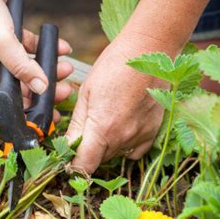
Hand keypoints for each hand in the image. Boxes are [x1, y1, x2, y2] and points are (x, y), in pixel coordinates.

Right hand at [0, 0, 73, 119]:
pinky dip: (48, 48)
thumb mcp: (3, 44)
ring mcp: (7, 52)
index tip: (52, 117)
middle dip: (48, 89)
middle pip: (28, 85)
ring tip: (68, 67)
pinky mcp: (14, 36)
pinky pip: (34, 47)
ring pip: (34, 67)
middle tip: (67, 91)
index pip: (16, 101)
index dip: (33, 110)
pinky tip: (62, 47)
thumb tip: (40, 88)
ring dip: (51, 68)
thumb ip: (22, 67)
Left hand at [66, 35, 166, 172]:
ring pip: (115, 155)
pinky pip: (134, 151)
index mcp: (102, 128)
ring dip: (105, 146)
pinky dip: (125, 145)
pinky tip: (121, 126)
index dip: (73, 166)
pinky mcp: (152, 132)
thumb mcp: (86, 93)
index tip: (69, 158)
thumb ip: (77, 125)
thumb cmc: (113, 67)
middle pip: (98, 160)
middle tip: (86, 128)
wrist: (148, 52)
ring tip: (105, 120)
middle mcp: (122, 138)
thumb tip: (66, 147)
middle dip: (88, 151)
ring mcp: (140, 136)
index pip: (84, 165)